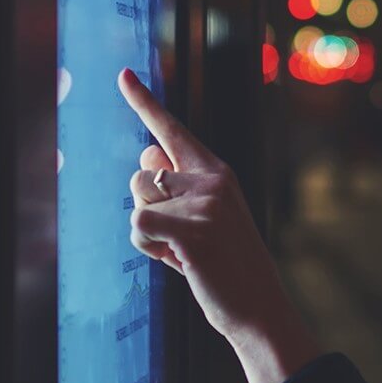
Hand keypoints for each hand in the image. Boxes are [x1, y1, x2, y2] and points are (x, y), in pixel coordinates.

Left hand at [117, 69, 321, 382]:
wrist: (259, 308)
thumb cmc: (226, 265)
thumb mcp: (207, 217)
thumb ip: (179, 186)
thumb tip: (145, 159)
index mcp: (217, 171)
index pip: (172, 130)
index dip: (143, 101)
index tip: (122, 74)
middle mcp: (212, 179)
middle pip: (140, 174)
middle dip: (147, 207)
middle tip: (181, 238)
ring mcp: (204, 203)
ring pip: (137, 201)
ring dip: (148, 232)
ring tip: (182, 251)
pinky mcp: (193, 229)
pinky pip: (139, 226)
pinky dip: (147, 248)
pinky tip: (177, 261)